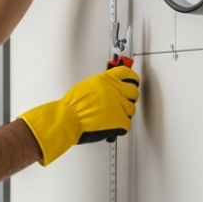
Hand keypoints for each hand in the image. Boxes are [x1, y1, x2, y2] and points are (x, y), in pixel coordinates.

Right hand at [18, 65, 140, 165]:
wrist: (68, 118)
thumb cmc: (72, 105)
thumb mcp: (87, 85)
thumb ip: (102, 86)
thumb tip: (107, 89)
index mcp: (108, 79)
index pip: (128, 74)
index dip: (132, 79)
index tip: (132, 82)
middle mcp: (117, 90)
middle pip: (134, 92)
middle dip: (129, 98)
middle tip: (121, 103)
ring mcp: (120, 106)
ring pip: (131, 109)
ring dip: (123, 114)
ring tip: (112, 117)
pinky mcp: (121, 121)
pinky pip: (127, 124)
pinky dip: (120, 127)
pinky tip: (111, 126)